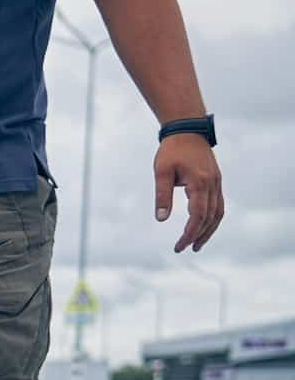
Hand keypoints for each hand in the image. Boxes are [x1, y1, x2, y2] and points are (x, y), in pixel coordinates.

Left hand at [154, 131, 222, 252]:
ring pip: (218, 212)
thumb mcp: (161, 172)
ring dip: (209, 230)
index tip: (178, 246)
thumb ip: (162, 196)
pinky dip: (212, 218)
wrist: (188, 129)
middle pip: (210, 218)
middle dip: (198, 236)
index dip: (189, 233)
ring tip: (196, 244)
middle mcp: (212, 184)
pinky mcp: (216, 181)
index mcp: (200, 182)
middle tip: (184, 249)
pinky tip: (203, 227)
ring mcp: (217, 182)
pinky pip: (219, 204)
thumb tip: (161, 219)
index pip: (198, 215)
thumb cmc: (172, 150)